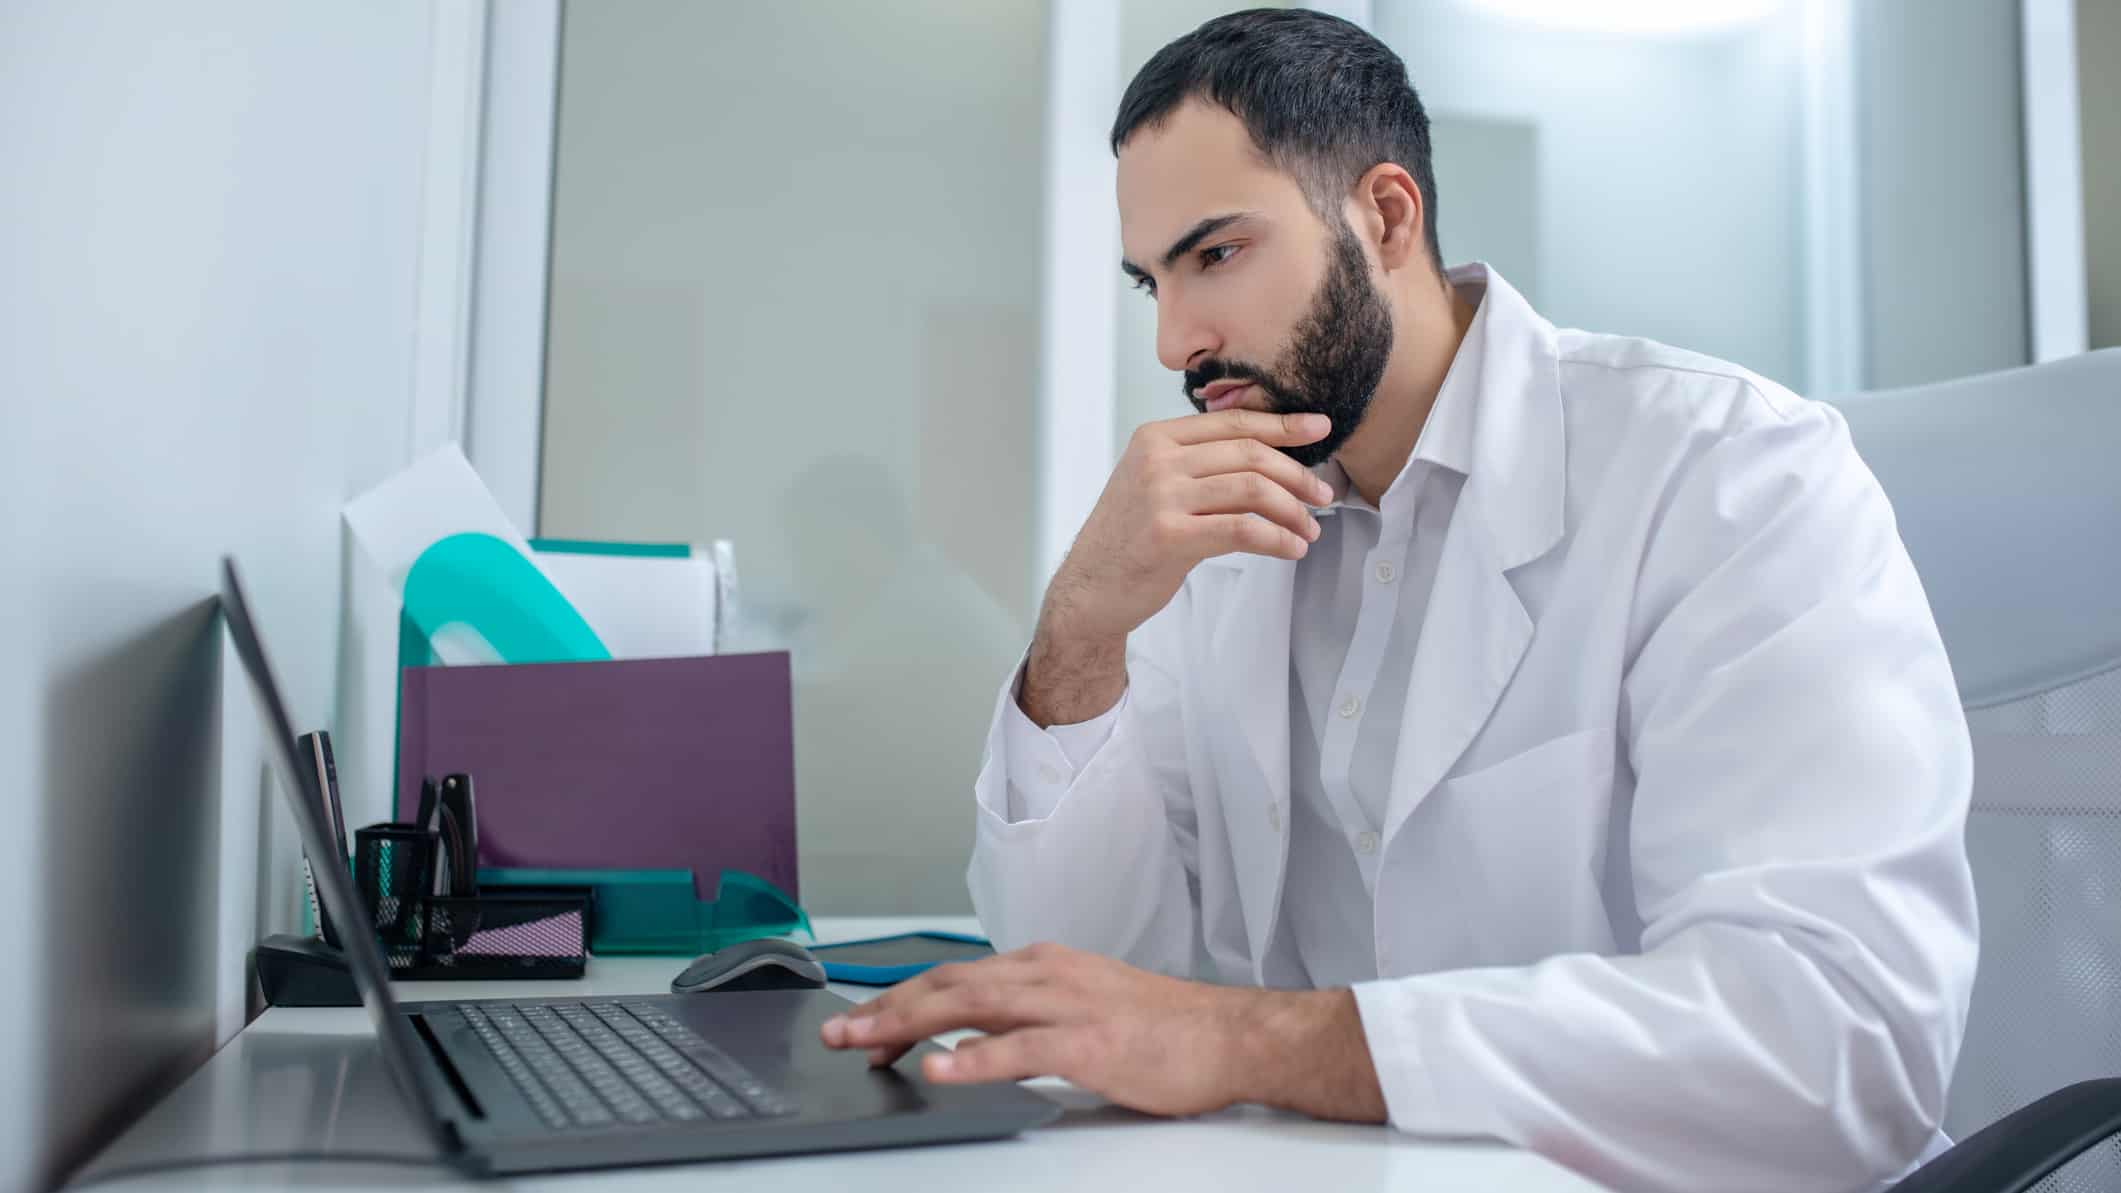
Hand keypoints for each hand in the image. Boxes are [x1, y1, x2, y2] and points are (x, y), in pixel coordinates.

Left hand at [817, 942, 1262, 1116]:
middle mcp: (1048, 974)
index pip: (956, 976)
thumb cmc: (1167, 1030)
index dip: (904, 999)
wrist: (1233, 1035)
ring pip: (971, 1005)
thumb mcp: (1084, 1009)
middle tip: (839, 1032)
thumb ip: (1030, 1018)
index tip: (865, 1024)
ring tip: (865, 1043)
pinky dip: (973, 1058)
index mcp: (1045, 966)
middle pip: (949, 983)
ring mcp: (1068, 1005)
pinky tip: (938, 1070)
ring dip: (909, 1023)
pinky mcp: (1091, 1043)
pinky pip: (1020, 1049)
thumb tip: (975, 1038)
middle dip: (888, 1006)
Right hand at [1045, 410, 1334, 646]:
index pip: (1232, 423)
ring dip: (1292, 511)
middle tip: (1322, 494)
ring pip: (1252, 489)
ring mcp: (1161, 496)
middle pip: (1249, 454)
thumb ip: (1198, 465)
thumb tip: (1268, 456)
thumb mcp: (1155, 485)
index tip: (1320, 428)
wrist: (1089, 589)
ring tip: (1310, 529)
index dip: (1282, 425)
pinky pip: (1242, 529)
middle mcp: (1157, 460)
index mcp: (1155, 438)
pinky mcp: (1170, 535)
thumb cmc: (1129, 540)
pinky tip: (1291, 549)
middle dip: (1296, 474)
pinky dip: (1277, 539)